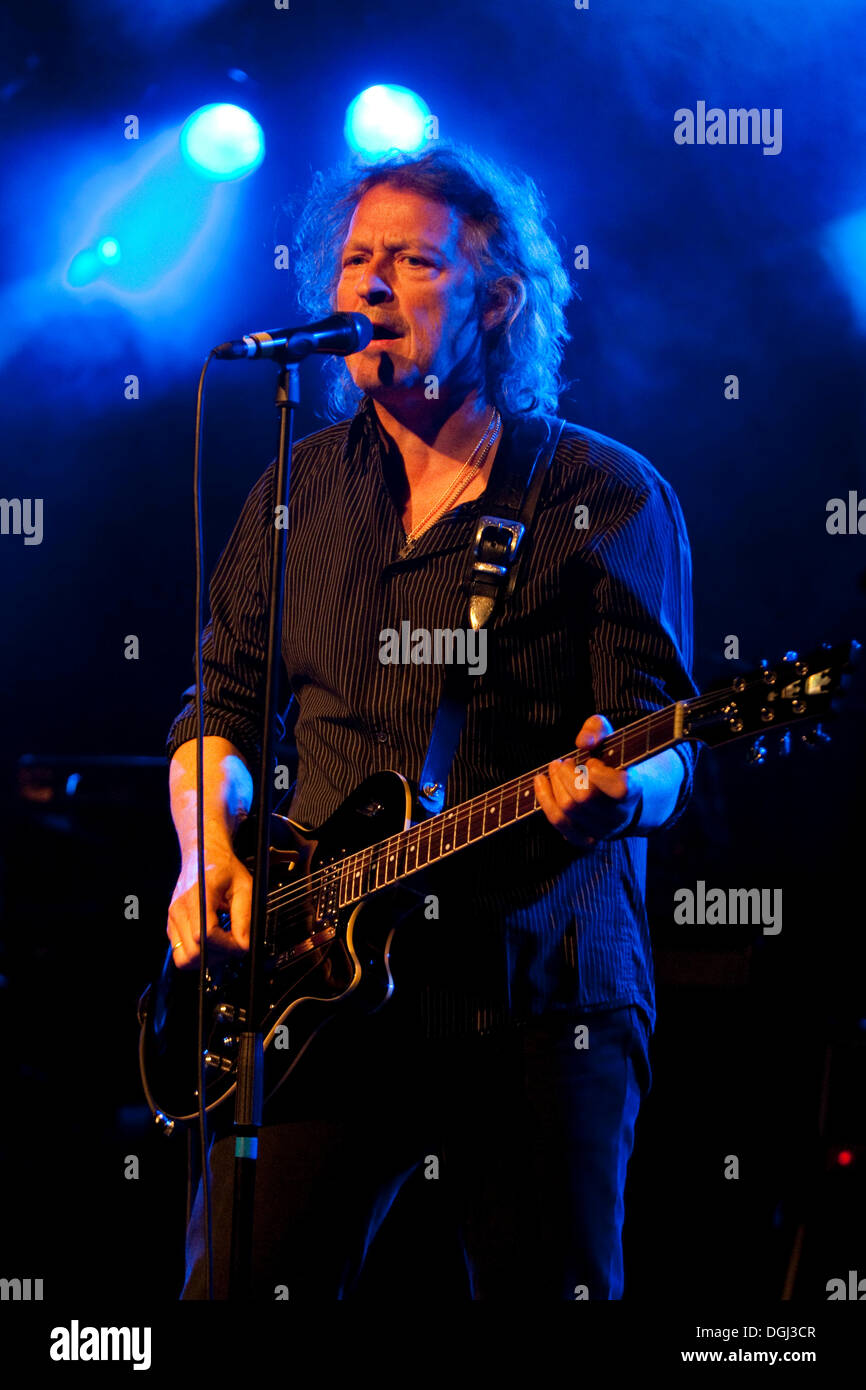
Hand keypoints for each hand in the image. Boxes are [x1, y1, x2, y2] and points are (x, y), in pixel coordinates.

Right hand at [166, 845, 251, 969]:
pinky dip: (198, 952)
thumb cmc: (224, 867)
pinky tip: (213, 938)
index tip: (241, 943)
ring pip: (184, 958)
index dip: (226, 945)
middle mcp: (179, 908)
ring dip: (207, 957)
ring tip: (223, 942)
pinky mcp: (171, 925)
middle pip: (193, 952)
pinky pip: (181, 952)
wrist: (203, 854)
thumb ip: (245, 915)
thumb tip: (244, 943)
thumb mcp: (244, 885)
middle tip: (234, 944)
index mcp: (198, 895)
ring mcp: (172, 918)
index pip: (205, 934)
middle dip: (218, 955)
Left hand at [534, 714, 640, 847]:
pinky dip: (545, 800)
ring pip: (567, 811)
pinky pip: (559, 823)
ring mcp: (603, 830)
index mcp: (634, 791)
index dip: (599, 772)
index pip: (619, 788)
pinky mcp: (587, 838)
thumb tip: (582, 742)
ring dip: (554, 784)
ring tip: (555, 768)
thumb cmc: (618, 762)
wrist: (632, 799)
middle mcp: (619, 815)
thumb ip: (597, 729)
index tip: (592, 762)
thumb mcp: (613, 736)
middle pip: (583, 798)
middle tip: (565, 762)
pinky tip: (541, 782)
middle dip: (566, 775)